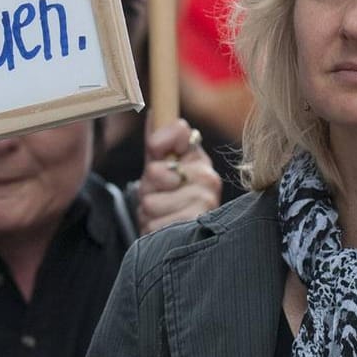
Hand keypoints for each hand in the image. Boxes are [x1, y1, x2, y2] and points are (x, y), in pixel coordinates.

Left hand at [136, 118, 222, 234]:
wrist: (180, 244)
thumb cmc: (170, 205)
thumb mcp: (159, 170)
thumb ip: (156, 145)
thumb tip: (153, 113)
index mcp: (199, 160)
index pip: (179, 131)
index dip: (158, 142)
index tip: (155, 151)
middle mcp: (209, 178)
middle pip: (155, 171)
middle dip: (147, 188)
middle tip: (159, 197)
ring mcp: (205, 203)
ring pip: (151, 202)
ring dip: (149, 213)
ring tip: (163, 216)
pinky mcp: (195, 229)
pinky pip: (154, 225)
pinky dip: (151, 231)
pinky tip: (165, 233)